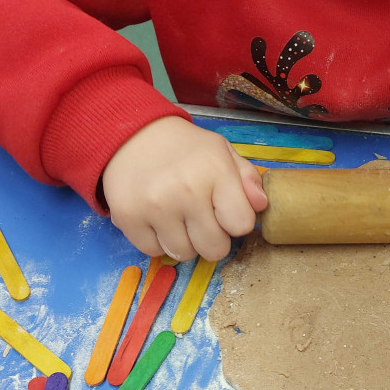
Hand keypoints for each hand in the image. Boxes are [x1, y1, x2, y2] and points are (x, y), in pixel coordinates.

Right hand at [100, 116, 267, 260]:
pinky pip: (153, 252)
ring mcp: (154, 207)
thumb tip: (261, 205)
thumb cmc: (184, 149)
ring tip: (176, 215)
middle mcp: (185, 191)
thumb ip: (247, 178)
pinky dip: (157, 241)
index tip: (223, 209)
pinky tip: (156, 218)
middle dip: (212, 238)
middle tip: (200, 216)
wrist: (130, 135)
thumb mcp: (221, 152)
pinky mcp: (128, 218)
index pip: (241, 225)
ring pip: (184, 255)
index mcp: (215, 171)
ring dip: (184, 241)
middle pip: (214, 249)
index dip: (235, 221)